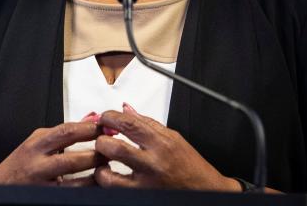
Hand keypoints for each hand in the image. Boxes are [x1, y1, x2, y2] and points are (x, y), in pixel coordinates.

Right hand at [0, 120, 104, 185]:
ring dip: (96, 176)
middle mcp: (38, 164)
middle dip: (97, 154)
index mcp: (37, 144)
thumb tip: (91, 118)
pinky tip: (97, 186)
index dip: (90, 129)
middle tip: (114, 150)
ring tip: (108, 169)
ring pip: (75, 183)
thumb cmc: (20, 164)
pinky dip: (86, 190)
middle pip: (74, 159)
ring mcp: (42, 184)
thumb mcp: (37, 141)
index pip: (67, 132)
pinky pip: (72, 195)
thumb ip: (63, 132)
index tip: (107, 127)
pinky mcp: (46, 197)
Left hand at [93, 104, 240, 191]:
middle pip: (114, 147)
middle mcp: (153, 163)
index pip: (128, 123)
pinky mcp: (142, 197)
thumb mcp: (173, 138)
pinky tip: (109, 175)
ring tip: (102, 160)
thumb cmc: (191, 166)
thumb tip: (126, 109)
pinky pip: (116, 190)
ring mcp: (146, 184)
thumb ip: (148, 123)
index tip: (106, 118)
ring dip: (100, 166)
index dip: (110, 117)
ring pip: (109, 175)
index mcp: (161, 143)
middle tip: (101, 138)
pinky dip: (107, 182)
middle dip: (101, 140)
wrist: (207, 191)